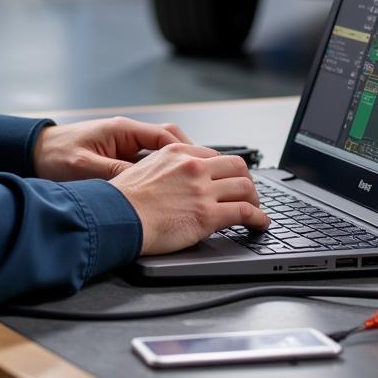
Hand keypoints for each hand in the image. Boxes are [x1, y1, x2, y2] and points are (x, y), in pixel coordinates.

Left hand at [33, 116, 191, 181]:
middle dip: (189, 158)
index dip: (186, 152)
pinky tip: (167, 190)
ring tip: (192, 185)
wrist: (34, 151)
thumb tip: (143, 185)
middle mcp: (127, 134)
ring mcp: (124, 145)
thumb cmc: (56, 156)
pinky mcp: (118, 157)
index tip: (201, 167)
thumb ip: (115, 174)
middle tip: (206, 177)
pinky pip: (148, 163)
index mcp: (122, 130)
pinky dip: (160, 174)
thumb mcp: (86, 167)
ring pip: (161, 153)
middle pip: (169, 142)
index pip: (165, 136)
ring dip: (176, 166)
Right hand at [109, 144, 269, 255]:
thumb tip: (170, 180)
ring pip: (245, 187)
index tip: (228, 180)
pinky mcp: (208, 215)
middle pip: (236, 166)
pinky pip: (245, 212)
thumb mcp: (141, 168)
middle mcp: (193, 166)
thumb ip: (162, 169)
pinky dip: (258, 218)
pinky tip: (260, 224)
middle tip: (247, 193)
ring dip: (255, 199)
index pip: (214, 155)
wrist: (117, 216)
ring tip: (256, 210)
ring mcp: (202, 190)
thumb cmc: (121, 199)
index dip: (225, 170)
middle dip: (246, 180)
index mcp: (177, 152)